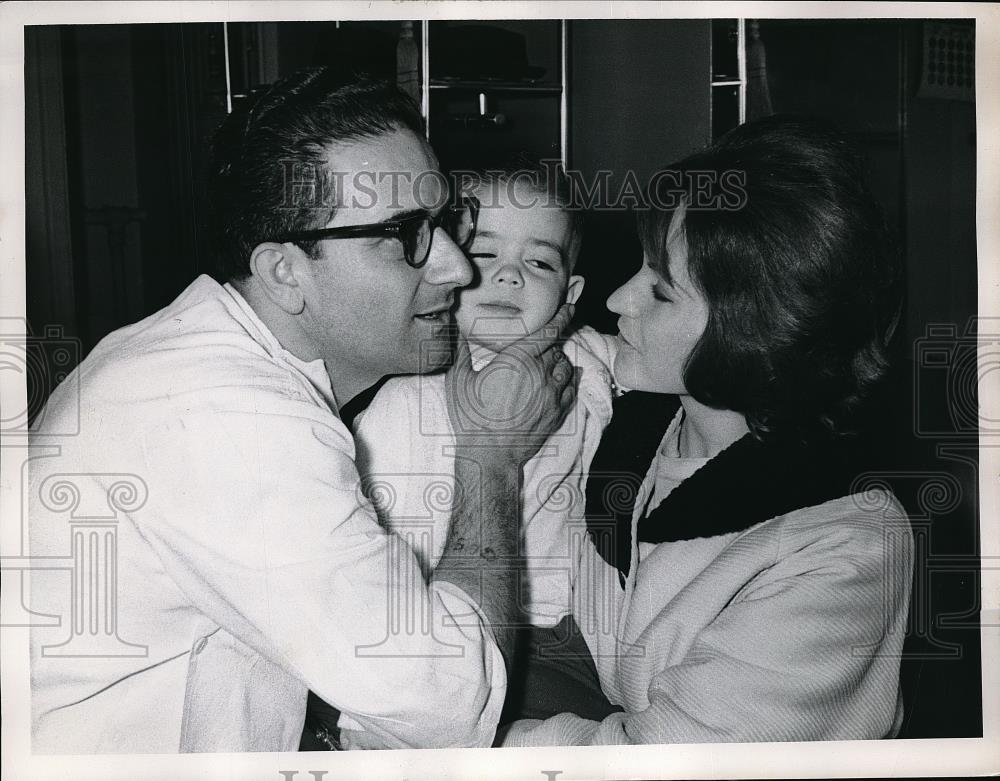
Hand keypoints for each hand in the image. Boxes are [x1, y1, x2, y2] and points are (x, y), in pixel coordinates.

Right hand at [445, 304, 577, 464]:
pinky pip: (572, 389)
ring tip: (553, 359)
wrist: (490, 454)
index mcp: (517, 360)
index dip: (561, 317)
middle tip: (548, 340)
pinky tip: (570, 376)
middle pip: (556, 349)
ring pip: (566, 367)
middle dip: (553, 342)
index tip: (570, 307)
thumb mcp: (459, 381)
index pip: (547, 332)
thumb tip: (455, 330)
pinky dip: (571, 379)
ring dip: (561, 360)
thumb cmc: (471, 418)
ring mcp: (551, 394)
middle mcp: (540, 373)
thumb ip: (460, 352)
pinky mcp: (557, 412)